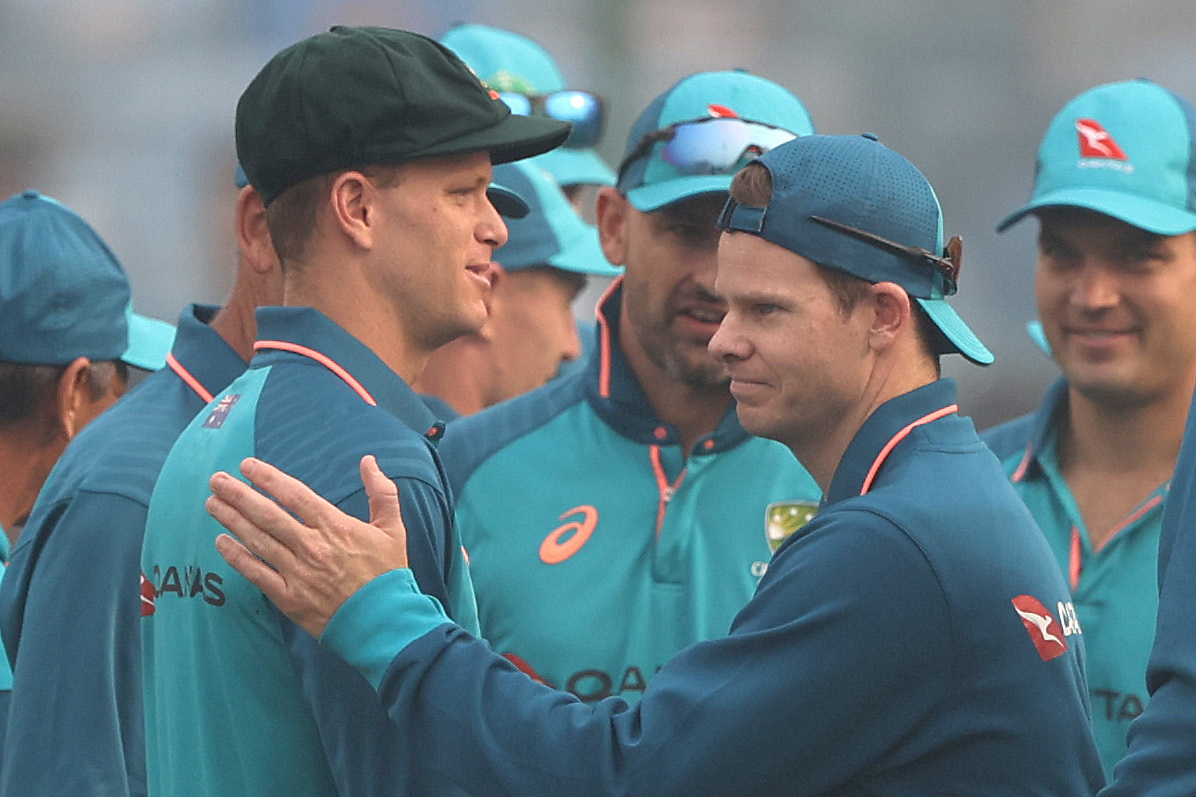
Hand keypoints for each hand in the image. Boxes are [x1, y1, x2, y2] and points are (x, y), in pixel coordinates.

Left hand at [208, 454, 408, 637]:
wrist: (384, 621)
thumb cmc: (388, 575)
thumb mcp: (393, 528)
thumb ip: (381, 492)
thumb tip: (368, 461)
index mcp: (335, 526)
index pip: (294, 495)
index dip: (268, 478)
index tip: (247, 466)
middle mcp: (312, 546)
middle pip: (268, 514)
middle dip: (239, 495)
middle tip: (217, 480)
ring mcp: (298, 572)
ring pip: (258, 540)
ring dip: (232, 520)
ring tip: (212, 504)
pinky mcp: (289, 598)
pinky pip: (257, 574)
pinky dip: (237, 557)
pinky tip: (221, 543)